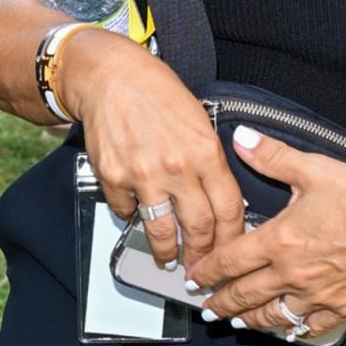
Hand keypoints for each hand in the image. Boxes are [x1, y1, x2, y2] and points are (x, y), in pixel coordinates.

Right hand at [58, 29, 244, 270]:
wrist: (112, 76)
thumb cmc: (158, 92)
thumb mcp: (199, 119)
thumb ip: (210, 158)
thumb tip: (221, 197)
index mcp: (206, 151)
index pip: (229, 209)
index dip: (232, 239)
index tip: (231, 253)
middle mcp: (177, 167)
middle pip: (199, 228)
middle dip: (202, 256)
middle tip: (201, 268)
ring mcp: (144, 175)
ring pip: (161, 231)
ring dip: (167, 252)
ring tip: (169, 259)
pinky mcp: (114, 178)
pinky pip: (126, 212)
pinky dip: (131, 216)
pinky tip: (136, 213)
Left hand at [188, 127, 345, 336]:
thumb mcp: (315, 168)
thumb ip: (273, 156)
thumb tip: (242, 139)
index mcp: (281, 241)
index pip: (231, 261)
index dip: (208, 270)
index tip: (194, 277)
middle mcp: (293, 273)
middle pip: (246, 294)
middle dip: (222, 302)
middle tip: (207, 307)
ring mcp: (318, 295)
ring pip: (274, 315)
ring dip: (250, 320)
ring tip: (237, 322)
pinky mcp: (343, 306)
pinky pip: (310, 325)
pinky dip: (293, 328)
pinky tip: (288, 328)